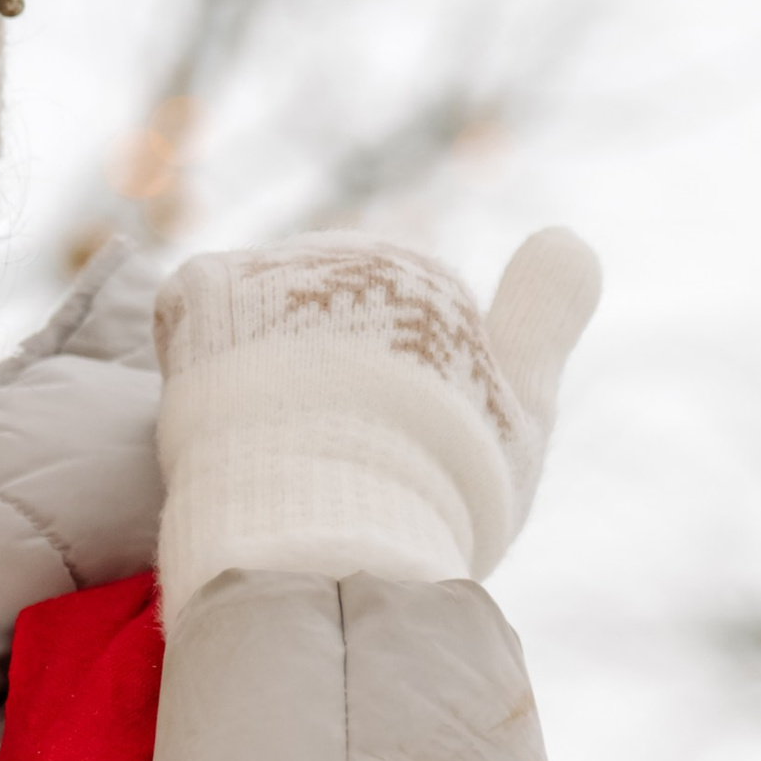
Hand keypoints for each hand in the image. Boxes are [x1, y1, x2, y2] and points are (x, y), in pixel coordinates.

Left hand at [151, 229, 600, 610]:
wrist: (330, 525)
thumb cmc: (438, 489)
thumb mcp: (525, 405)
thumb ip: (545, 314)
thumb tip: (569, 235)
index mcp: (434, 286)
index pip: (399, 331)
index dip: (385, 401)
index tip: (382, 455)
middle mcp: (357, 255)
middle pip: (320, 320)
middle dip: (312, 380)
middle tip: (318, 460)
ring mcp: (275, 272)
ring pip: (254, 318)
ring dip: (250, 370)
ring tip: (265, 448)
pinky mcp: (206, 291)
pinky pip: (191, 307)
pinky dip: (196, 353)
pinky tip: (211, 409)